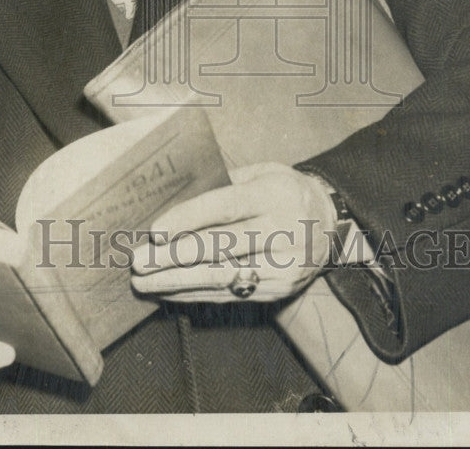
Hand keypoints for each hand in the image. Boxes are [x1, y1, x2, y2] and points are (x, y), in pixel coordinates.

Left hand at [131, 163, 336, 302]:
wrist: (330, 223)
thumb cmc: (284, 191)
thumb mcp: (263, 173)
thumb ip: (225, 184)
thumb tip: (176, 198)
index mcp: (274, 196)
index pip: (225, 208)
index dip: (188, 219)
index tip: (155, 231)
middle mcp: (281, 232)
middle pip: (219, 248)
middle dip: (173, 258)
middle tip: (139, 262)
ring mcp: (282, 266)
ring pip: (221, 278)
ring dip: (177, 283)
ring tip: (144, 283)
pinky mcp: (279, 290)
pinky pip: (230, 295)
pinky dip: (195, 295)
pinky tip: (169, 293)